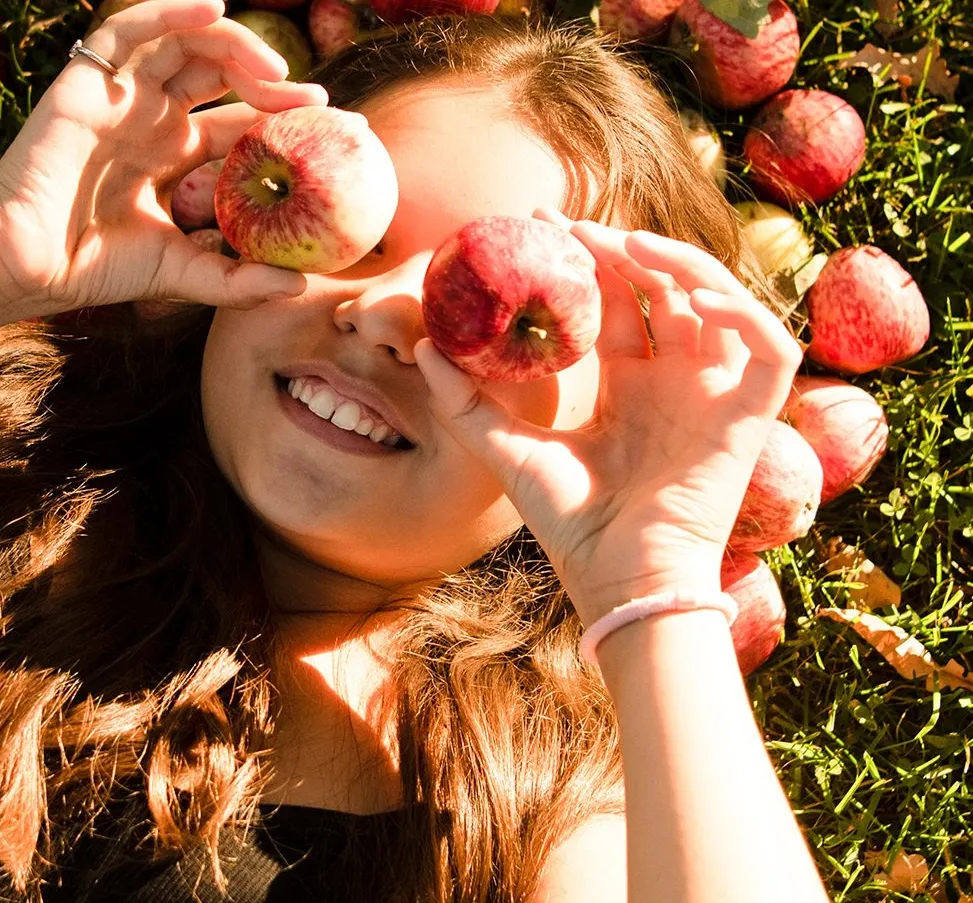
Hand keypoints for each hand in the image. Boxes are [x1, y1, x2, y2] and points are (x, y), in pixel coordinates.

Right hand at [0, 0, 326, 319]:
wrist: (24, 263)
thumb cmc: (92, 271)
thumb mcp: (180, 273)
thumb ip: (236, 279)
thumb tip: (301, 287)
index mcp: (171, 156)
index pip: (239, 124)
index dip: (286, 122)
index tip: (337, 131)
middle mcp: (149, 118)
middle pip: (222, 77)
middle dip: (272, 83)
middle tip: (315, 105)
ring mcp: (120, 95)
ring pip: (187, 44)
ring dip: (236, 45)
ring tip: (275, 75)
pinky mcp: (88, 79)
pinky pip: (133, 27)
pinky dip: (173, 10)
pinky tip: (214, 8)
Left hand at [413, 211, 804, 625]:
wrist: (618, 578)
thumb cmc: (570, 523)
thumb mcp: (507, 451)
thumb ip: (466, 402)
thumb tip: (424, 347)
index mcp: (627, 384)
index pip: (613, 302)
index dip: (586, 260)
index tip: (541, 224)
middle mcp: (674, 379)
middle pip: (661, 290)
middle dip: (623, 249)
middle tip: (572, 226)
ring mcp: (715, 393)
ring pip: (718, 301)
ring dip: (682, 264)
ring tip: (629, 247)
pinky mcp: (751, 416)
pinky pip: (769, 348)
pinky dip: (742, 313)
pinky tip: (694, 299)